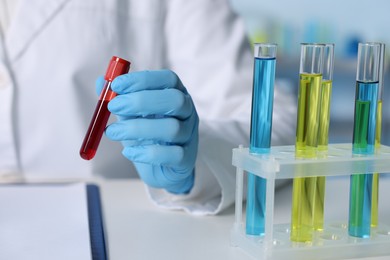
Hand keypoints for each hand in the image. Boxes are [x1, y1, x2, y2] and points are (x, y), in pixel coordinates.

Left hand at [98, 70, 197, 193]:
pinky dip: (147, 154)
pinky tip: (129, 153)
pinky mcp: (187, 159)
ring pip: (172, 128)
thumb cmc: (147, 137)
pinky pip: (172, 154)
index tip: (116, 85)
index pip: (168, 79)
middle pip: (174, 100)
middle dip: (141, 101)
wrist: (161, 169)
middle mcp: (188, 112)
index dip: (142, 80)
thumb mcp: (131, 115)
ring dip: (137, 128)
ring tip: (113, 132)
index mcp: (176, 94)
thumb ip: (119, 99)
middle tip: (113, 107)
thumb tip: (101, 82)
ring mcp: (190, 136)